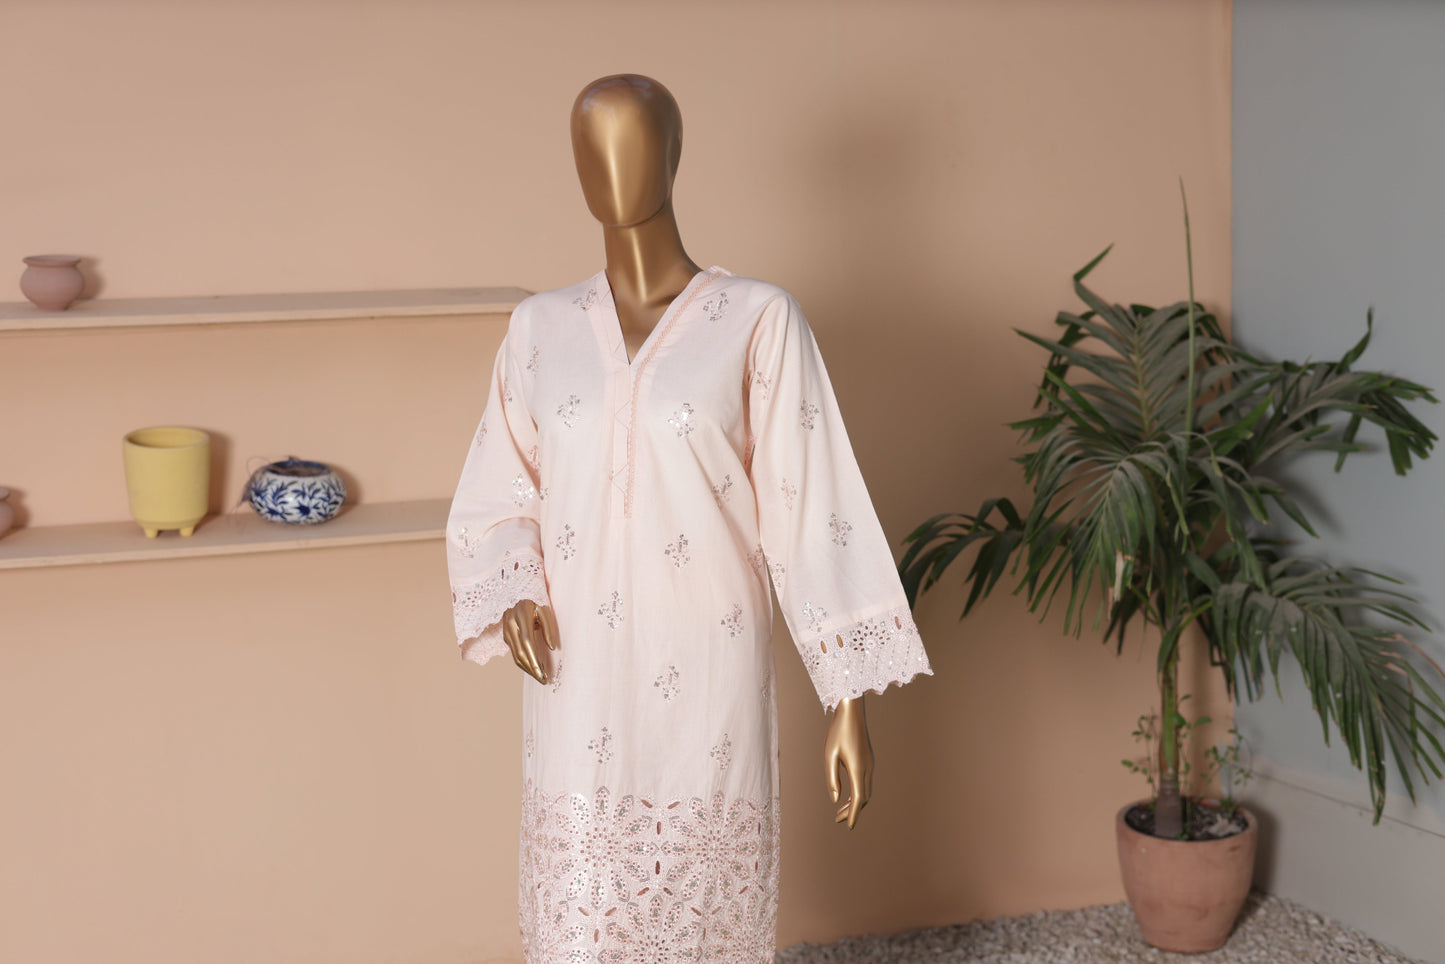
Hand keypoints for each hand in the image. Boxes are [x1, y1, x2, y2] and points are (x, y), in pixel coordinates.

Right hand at [502, 599, 558, 683]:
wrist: (515, 590)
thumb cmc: (534, 599)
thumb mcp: (544, 608)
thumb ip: (548, 627)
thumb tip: (552, 647)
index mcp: (521, 616)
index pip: (527, 642)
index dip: (534, 659)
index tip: (542, 672)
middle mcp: (511, 625)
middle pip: (520, 653)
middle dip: (532, 669)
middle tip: (544, 680)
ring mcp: (506, 631)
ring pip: (515, 655)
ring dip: (528, 668)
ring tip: (541, 676)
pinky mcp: (505, 635)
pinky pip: (514, 652)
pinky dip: (524, 661)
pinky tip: (534, 666)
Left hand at [825, 695, 873, 828]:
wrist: (851, 711)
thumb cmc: (837, 732)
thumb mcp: (829, 755)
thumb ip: (832, 778)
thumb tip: (835, 799)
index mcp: (857, 768)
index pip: (858, 799)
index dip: (853, 815)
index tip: (848, 827)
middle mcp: (867, 768)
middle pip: (863, 798)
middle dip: (852, 811)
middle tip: (838, 820)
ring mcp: (870, 764)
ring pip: (865, 790)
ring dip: (855, 802)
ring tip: (841, 810)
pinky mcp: (868, 759)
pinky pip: (865, 782)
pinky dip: (858, 792)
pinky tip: (847, 793)